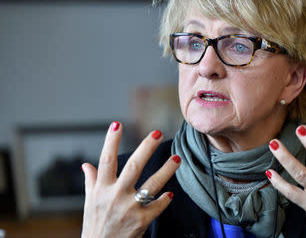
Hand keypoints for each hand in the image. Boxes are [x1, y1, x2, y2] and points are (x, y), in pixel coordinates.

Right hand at [81, 121, 180, 237]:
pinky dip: (165, 200)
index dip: (111, 141)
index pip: (106, 160)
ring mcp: (129, 208)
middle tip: (157, 133)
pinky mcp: (141, 221)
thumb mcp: (90, 202)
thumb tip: (86, 165)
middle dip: (146, 148)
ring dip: (166, 170)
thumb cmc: (95, 224)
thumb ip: (91, 181)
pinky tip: (171, 194)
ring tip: (177, 158)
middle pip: (134, 166)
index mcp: (102, 188)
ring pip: (152, 184)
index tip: (117, 124)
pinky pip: (157, 207)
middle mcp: (116, 195)